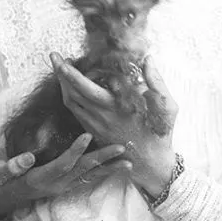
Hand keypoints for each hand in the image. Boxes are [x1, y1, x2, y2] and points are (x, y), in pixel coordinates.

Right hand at [0, 134, 130, 220]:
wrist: (8, 198)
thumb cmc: (5, 182)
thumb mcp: (3, 174)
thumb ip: (13, 167)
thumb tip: (28, 158)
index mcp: (43, 178)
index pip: (63, 164)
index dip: (76, 151)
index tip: (88, 135)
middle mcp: (58, 184)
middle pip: (83, 170)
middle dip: (103, 159)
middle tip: (121, 149)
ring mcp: (64, 186)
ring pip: (90, 176)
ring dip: (110, 169)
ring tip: (129, 163)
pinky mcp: (68, 185)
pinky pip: (89, 179)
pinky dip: (104, 173)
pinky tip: (118, 168)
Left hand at [51, 52, 177, 197]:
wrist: (151, 163)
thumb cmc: (160, 133)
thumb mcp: (167, 106)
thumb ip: (156, 81)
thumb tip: (148, 59)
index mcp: (116, 108)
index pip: (86, 88)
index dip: (71, 74)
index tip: (61, 60)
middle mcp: (101, 117)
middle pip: (71, 93)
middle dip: (60, 74)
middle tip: (54, 56)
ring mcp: (95, 126)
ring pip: (70, 103)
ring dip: (63, 85)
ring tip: (61, 68)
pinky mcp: (94, 132)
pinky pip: (76, 112)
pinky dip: (69, 97)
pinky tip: (70, 87)